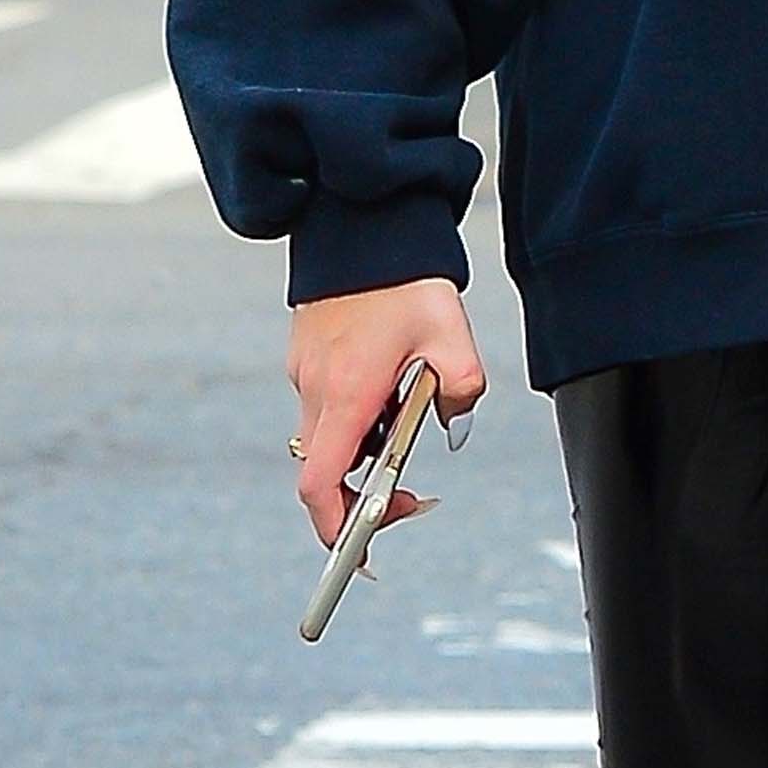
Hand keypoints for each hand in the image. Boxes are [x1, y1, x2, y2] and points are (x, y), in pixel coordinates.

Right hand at [285, 279, 486, 550]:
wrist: (364, 221)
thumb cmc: (406, 277)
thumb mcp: (451, 335)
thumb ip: (462, 389)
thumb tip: (455, 423)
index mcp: (347, 394)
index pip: (320, 487)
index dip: (336, 529)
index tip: (364, 547)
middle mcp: (315, 389)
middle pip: (325, 470)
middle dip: (363, 488)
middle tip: (406, 485)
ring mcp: (304, 371)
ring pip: (328, 436)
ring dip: (364, 442)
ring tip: (406, 402)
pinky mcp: (305, 353)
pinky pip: (325, 403)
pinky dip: (354, 410)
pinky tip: (388, 375)